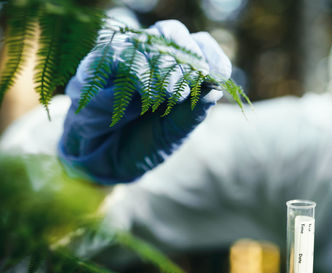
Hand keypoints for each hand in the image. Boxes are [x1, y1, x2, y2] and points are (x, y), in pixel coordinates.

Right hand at [58, 20, 230, 184]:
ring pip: (146, 41)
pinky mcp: (95, 68)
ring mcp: (122, 58)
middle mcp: (149, 55)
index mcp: (175, 67)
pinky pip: (115, 56)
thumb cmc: (144, 141)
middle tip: (188, 89)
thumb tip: (215, 89)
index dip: (211, 55)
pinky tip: (143, 96)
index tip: (220, 74)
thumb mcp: (175, 131)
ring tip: (168, 96)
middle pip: (172, 33)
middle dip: (186, 60)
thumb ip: (193, 112)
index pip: (198, 44)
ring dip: (163, 67)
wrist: (106, 163)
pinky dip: (135, 75)